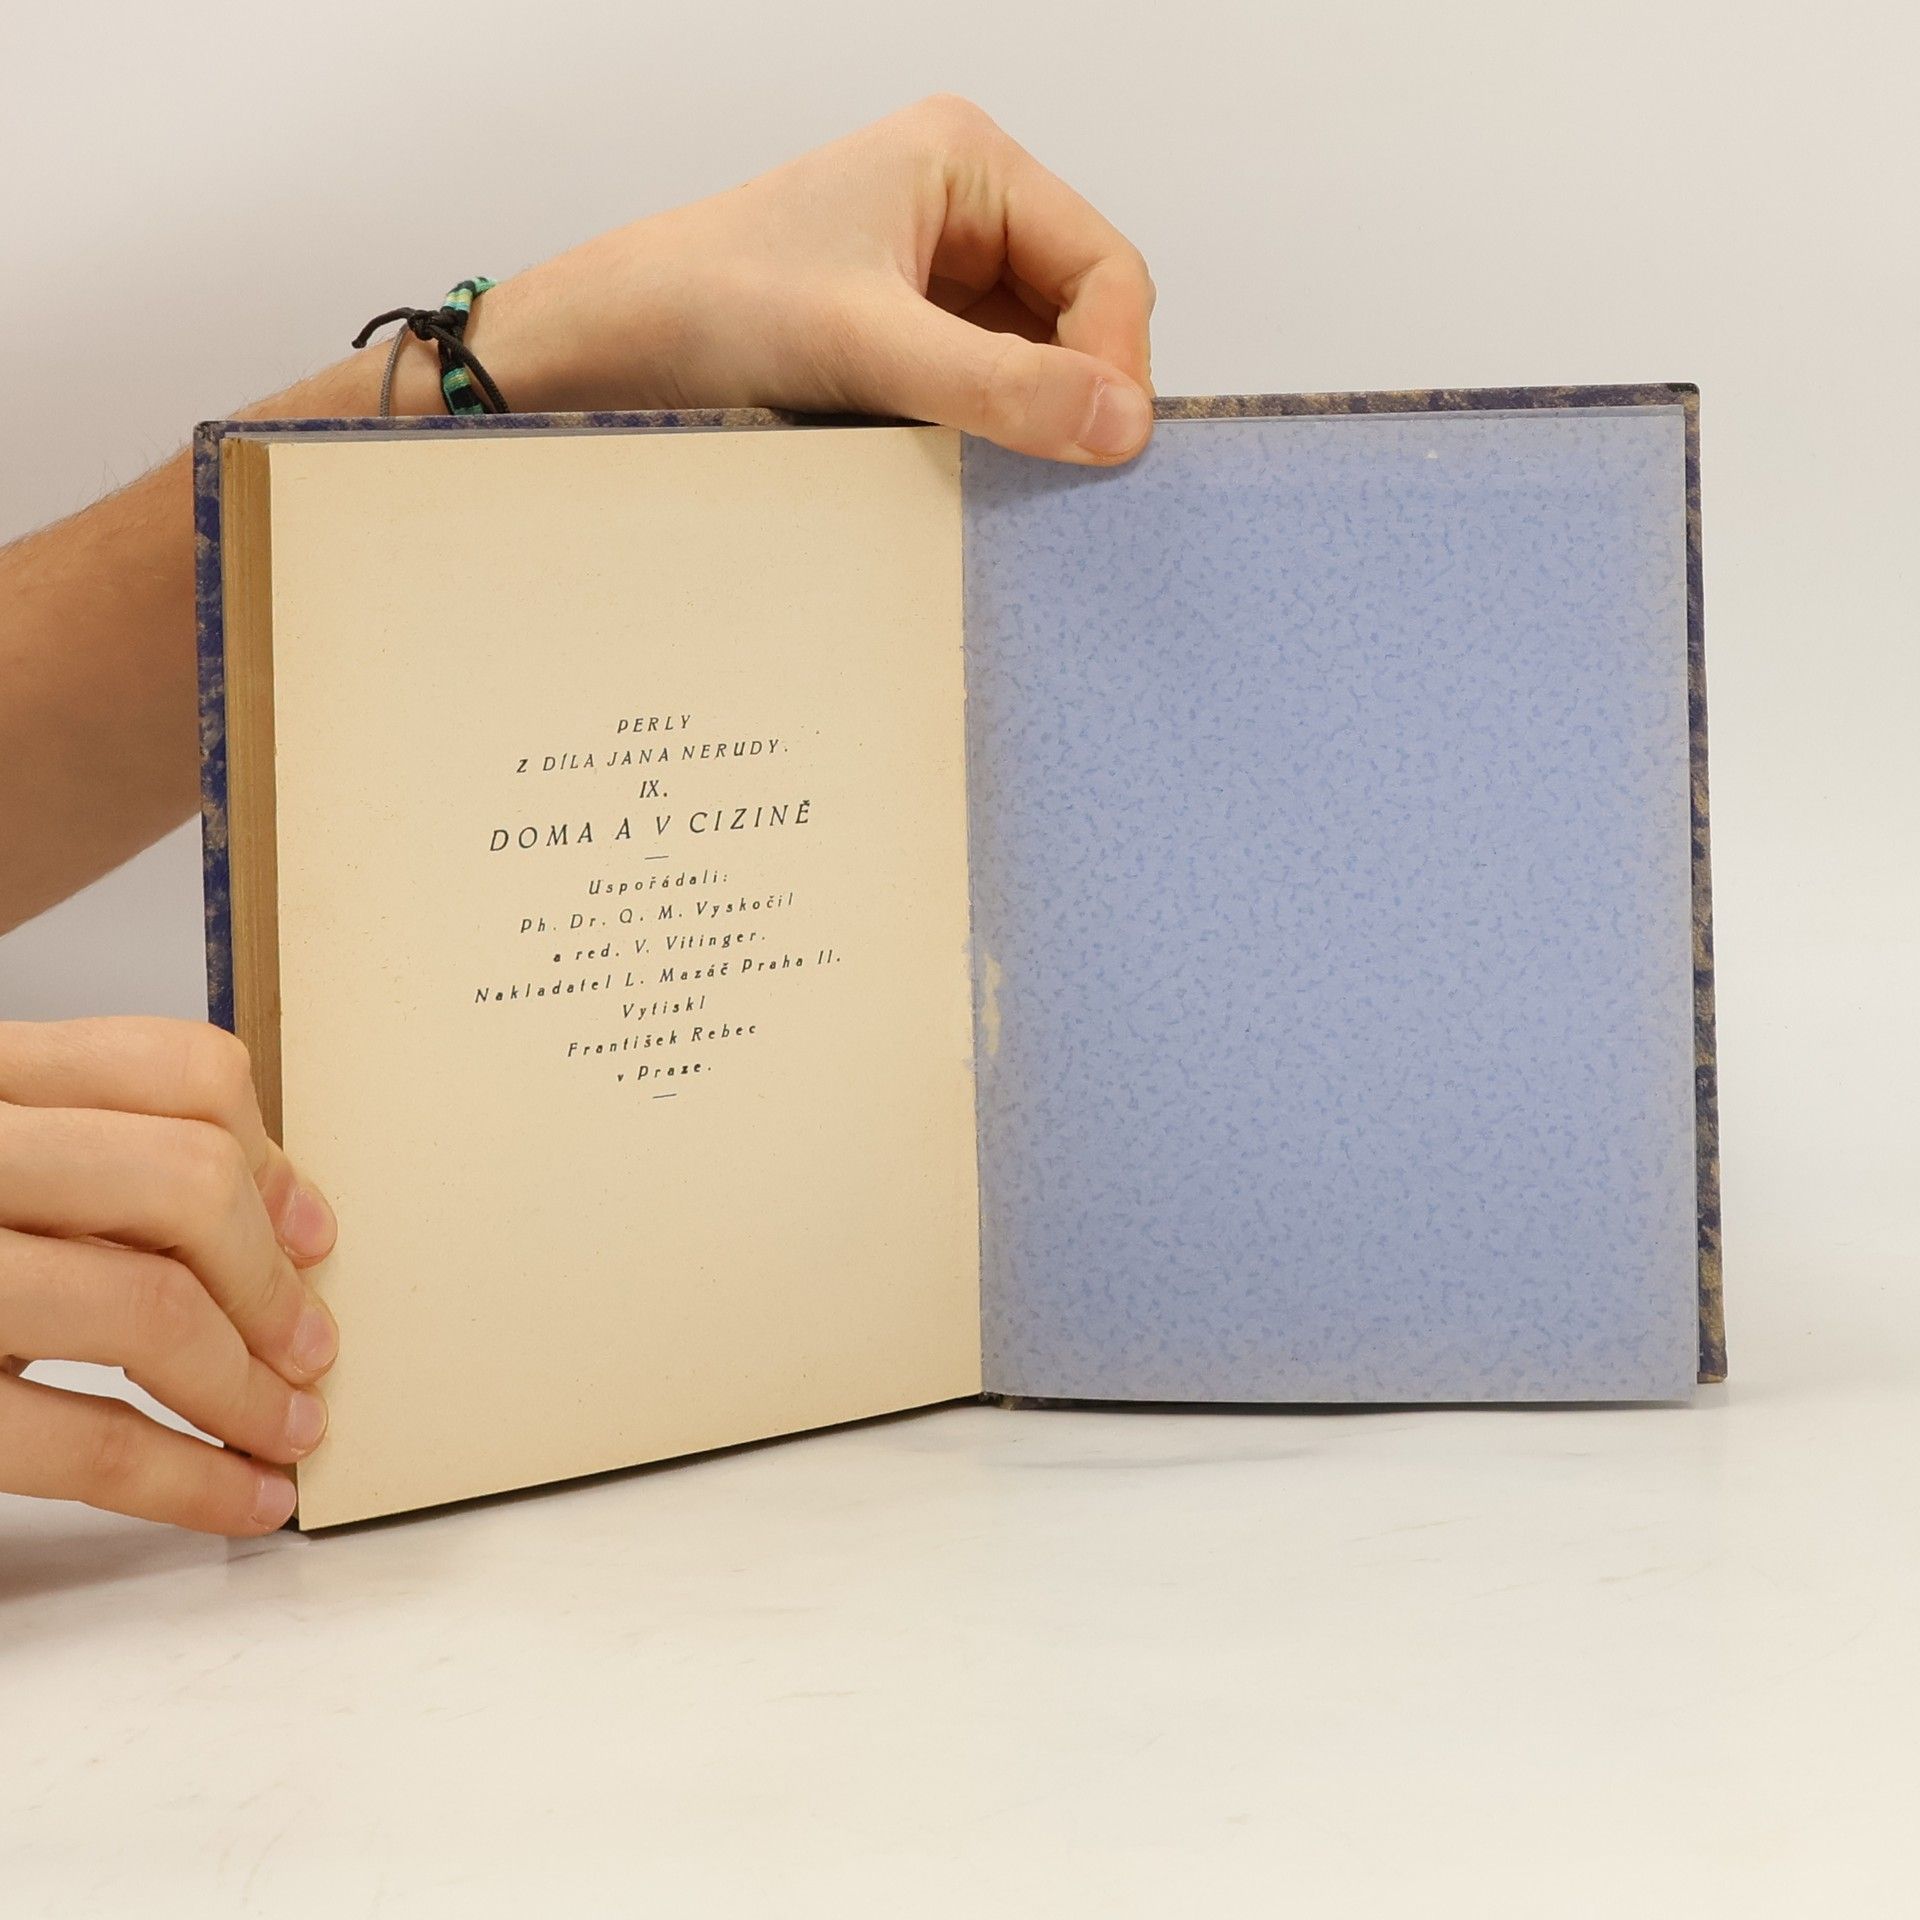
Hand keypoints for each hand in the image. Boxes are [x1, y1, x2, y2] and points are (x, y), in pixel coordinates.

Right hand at [0, 1019, 337, 1533]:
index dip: (271, 1160)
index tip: (312, 1234)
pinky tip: (242, 1496)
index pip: (178, 1070)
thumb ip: (105, 1160)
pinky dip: (190, 1481)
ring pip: (147, 1309)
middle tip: (311, 1348)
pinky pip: (84, 1442)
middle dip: (271, 1282)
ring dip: (250, 1389)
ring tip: (290, 1428)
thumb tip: (289, 1214)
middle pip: (184, 1181)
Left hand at [460, 95, 1157, 464]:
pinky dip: (992, 431)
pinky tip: (968, 466)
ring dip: (1033, 417)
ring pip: (1038, 359)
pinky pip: (987, 388)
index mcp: (965, 162)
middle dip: (1079, 390)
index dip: (1116, 360)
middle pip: (1082, 314)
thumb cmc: (708, 306)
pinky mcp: (906, 335)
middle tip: (1063, 471)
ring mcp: (935, 274)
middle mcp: (961, 208)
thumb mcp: (867, 346)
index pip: (1106, 266)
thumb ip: (1000, 386)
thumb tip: (1120, 424)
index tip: (1106, 445)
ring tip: (1004, 469)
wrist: (604, 350)